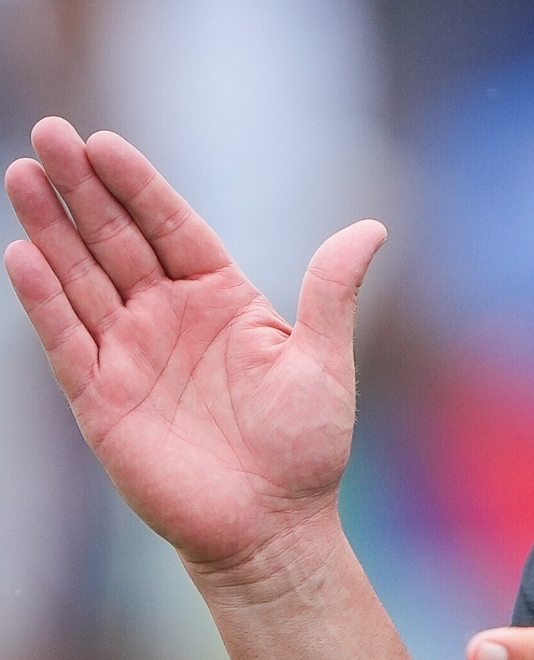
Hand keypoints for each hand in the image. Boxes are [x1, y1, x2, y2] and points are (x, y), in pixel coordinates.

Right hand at [2, 118, 385, 571]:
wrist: (273, 526)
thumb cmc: (305, 447)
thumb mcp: (324, 360)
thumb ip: (332, 291)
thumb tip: (372, 227)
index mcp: (224, 298)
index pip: (172, 226)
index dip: (138, 185)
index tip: (104, 141)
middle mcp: (170, 317)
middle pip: (117, 239)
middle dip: (82, 188)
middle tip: (48, 133)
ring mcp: (131, 354)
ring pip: (82, 278)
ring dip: (51, 228)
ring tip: (20, 174)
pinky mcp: (101, 398)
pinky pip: (66, 339)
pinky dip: (44, 298)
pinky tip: (21, 254)